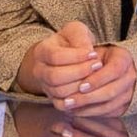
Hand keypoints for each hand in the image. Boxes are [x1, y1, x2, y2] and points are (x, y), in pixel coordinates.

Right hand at [15, 21, 136, 115]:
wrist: (64, 58)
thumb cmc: (72, 43)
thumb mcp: (76, 31)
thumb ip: (80, 37)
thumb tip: (87, 52)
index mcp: (41, 51)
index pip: (55, 56)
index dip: (76, 56)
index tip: (93, 53)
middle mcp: (39, 70)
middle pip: (55, 77)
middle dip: (80, 72)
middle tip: (97, 65)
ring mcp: (45, 86)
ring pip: (60, 92)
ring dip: (81, 85)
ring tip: (96, 76)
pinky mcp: (53, 99)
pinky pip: (63, 105)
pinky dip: (78, 100)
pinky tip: (91, 90)